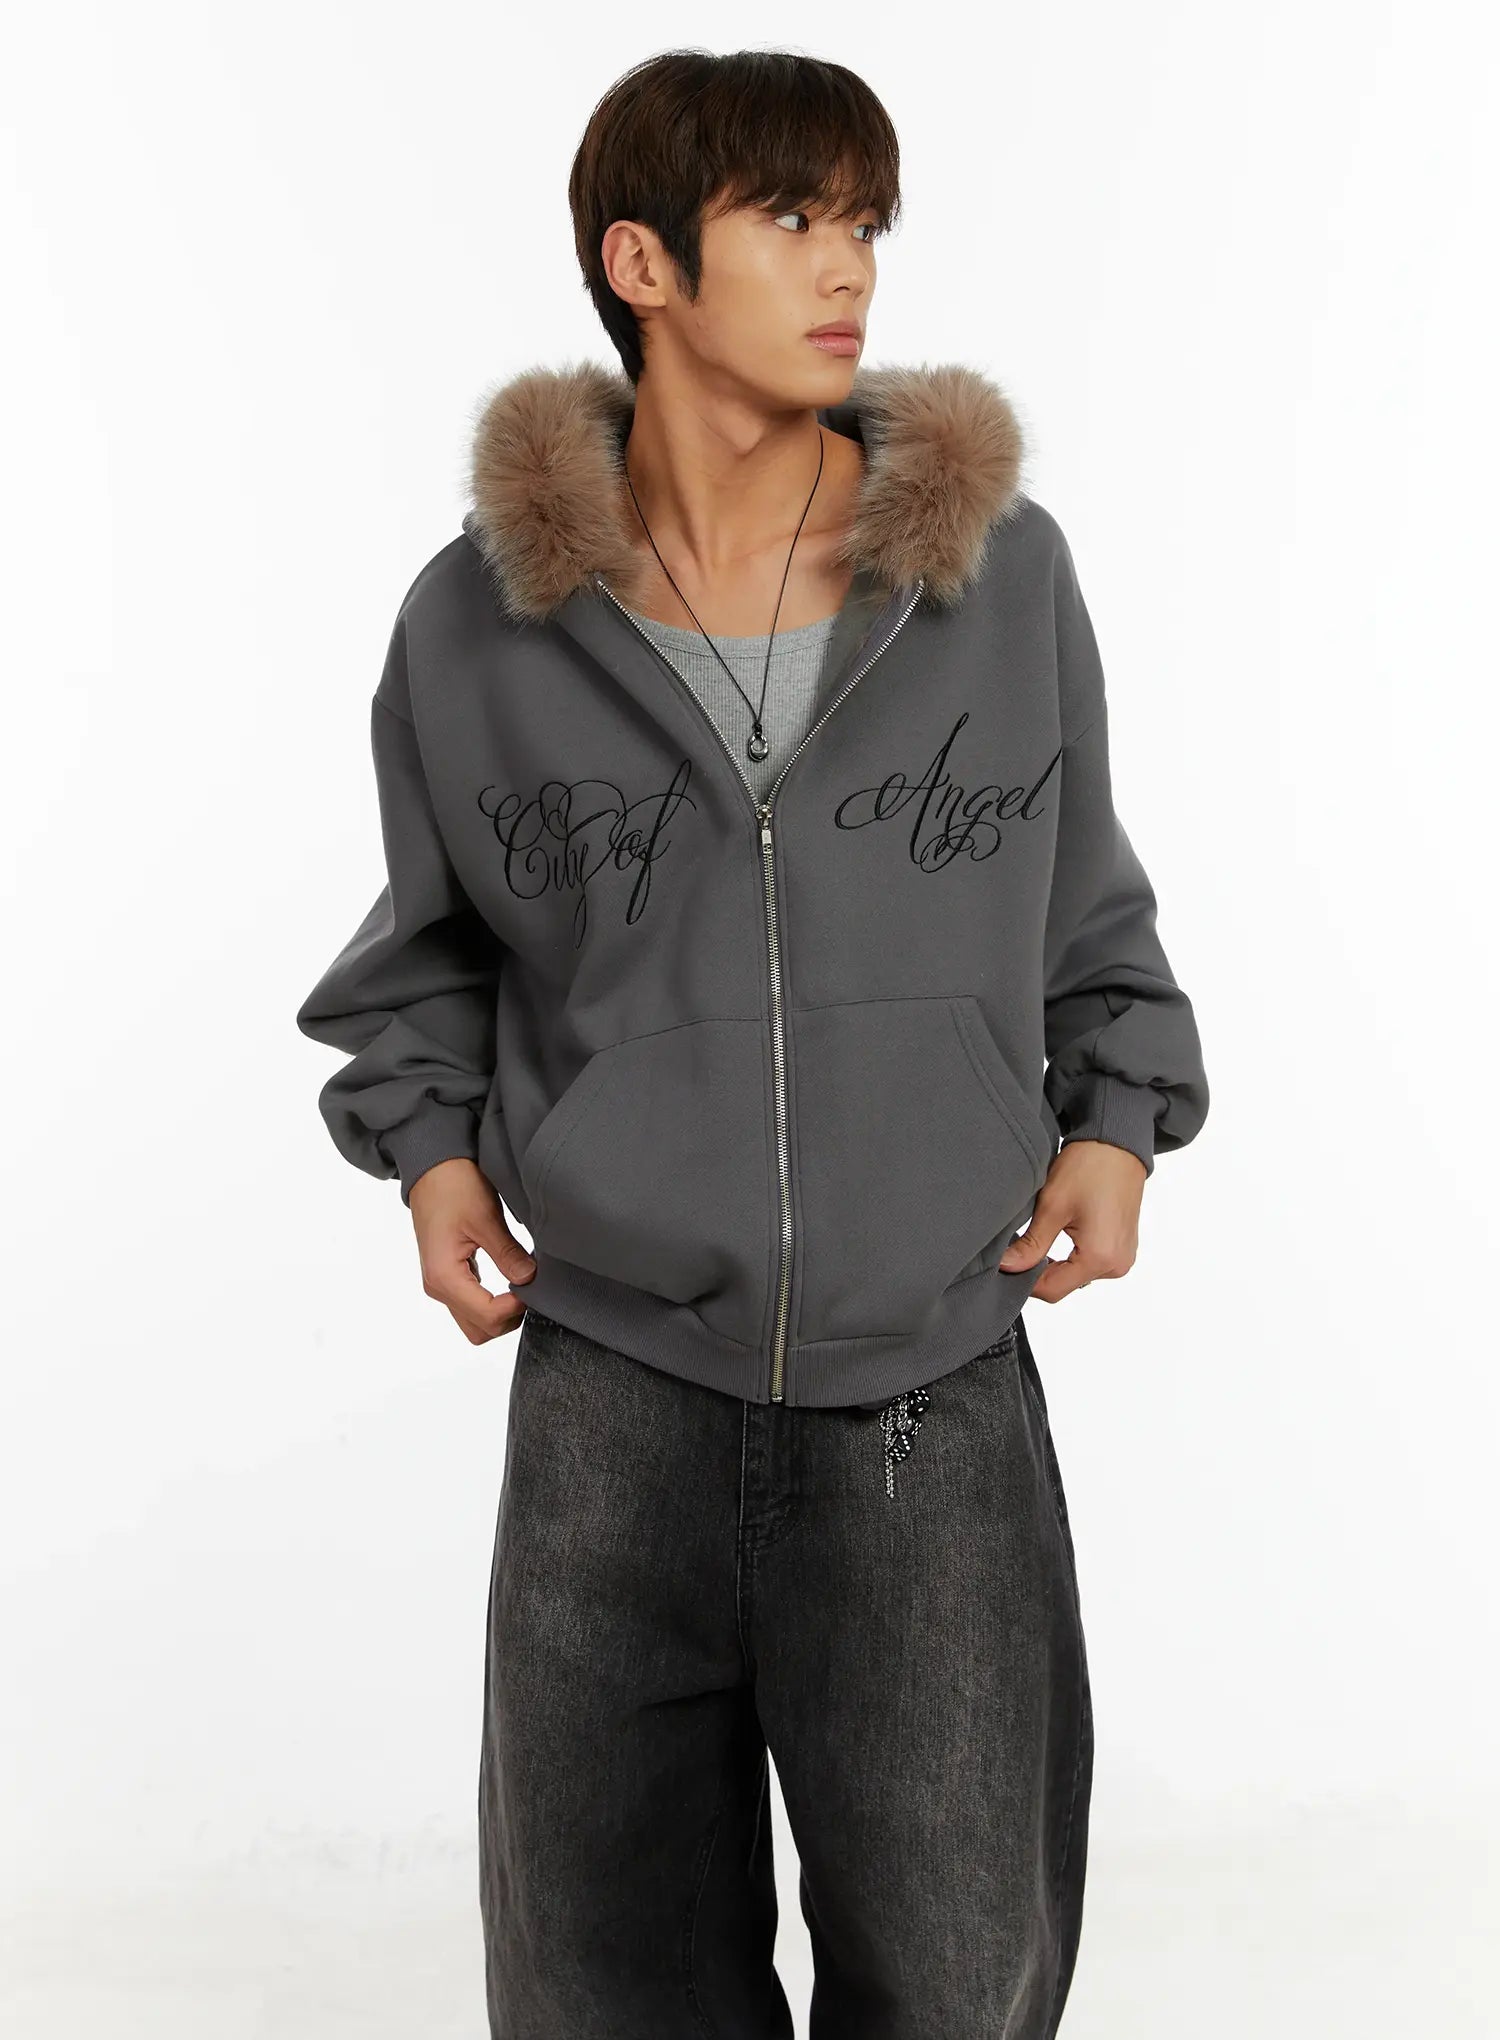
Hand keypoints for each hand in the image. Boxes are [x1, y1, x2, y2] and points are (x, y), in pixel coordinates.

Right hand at [408, 1158, 536, 1342]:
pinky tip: (510, 1279)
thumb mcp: (486, 1218)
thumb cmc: (453, 1186)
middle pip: (480, 1330)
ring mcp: (440, 1283)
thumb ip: (508, 1254)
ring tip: (522, 1282)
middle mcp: (438, 1287)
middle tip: (531, 1288)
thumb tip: (531, 1279)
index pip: (487, 1317)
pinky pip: (470, 1305)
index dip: (516, 1308)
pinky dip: (491, 1302)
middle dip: (509, 1317)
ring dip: (500, 1312)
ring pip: (474, 1322)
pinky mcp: (447, 1276)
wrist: (431, 1167)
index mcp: (444, 1276)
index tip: (534, 1285)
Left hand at [996, 1139, 1146, 1302]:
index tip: (1007, 1265)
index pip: (1052, 1290)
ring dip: (1057, 1261)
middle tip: (1021, 1246)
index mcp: (1101, 1258)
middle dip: (1040, 1270)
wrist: (1117, 1143)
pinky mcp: (1123, 1247)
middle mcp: (1117, 1265)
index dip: (1024, 1282)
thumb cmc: (1090, 1167)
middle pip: (1065, 1284)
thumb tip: (1007, 1267)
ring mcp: (1123, 1257)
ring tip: (1044, 1232)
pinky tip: (1063, 1230)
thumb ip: (1030, 1245)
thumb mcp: (1052, 1207)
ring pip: (1077, 1275)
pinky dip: (1073, 1254)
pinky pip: (1091, 1262)